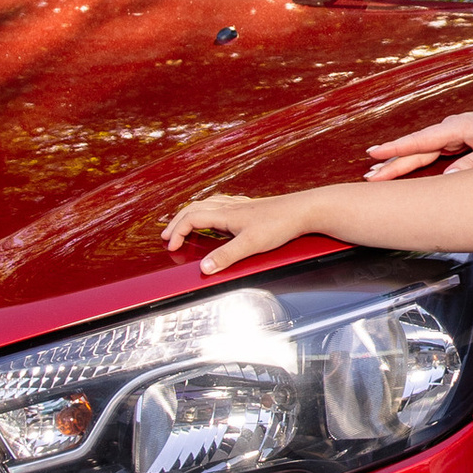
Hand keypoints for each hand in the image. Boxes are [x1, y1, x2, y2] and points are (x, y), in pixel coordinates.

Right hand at [163, 189, 315, 276]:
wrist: (305, 210)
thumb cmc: (280, 224)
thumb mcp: (250, 244)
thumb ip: (226, 256)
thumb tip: (203, 268)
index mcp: (226, 214)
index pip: (192, 218)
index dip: (177, 231)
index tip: (171, 245)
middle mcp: (231, 206)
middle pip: (195, 208)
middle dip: (178, 221)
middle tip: (167, 235)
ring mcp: (241, 206)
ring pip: (208, 204)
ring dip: (192, 213)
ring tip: (185, 224)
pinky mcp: (252, 208)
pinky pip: (222, 205)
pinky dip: (210, 210)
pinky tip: (218, 216)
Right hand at [365, 106, 472, 179]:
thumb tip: (447, 176)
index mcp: (456, 128)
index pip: (420, 142)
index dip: (396, 149)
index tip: (374, 154)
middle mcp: (449, 129)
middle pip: (415, 149)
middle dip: (391, 162)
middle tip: (369, 176)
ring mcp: (451, 134)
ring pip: (419, 151)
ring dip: (398, 161)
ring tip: (376, 173)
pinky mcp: (456, 140)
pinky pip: (429, 152)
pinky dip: (413, 160)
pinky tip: (399, 166)